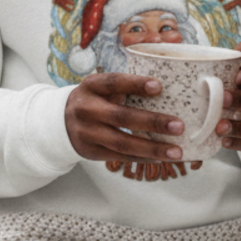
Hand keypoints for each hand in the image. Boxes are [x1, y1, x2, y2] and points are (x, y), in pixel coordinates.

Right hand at [64, 71, 186, 163]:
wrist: (61, 122)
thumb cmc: (94, 101)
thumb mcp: (101, 88)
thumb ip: (125, 88)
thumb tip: (167, 91)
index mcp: (91, 86)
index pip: (113, 82)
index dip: (135, 84)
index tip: (159, 86)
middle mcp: (86, 108)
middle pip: (121, 117)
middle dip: (152, 122)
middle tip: (178, 126)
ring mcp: (87, 132)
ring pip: (122, 143)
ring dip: (152, 148)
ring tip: (176, 151)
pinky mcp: (90, 151)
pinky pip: (119, 157)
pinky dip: (142, 158)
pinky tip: (160, 158)